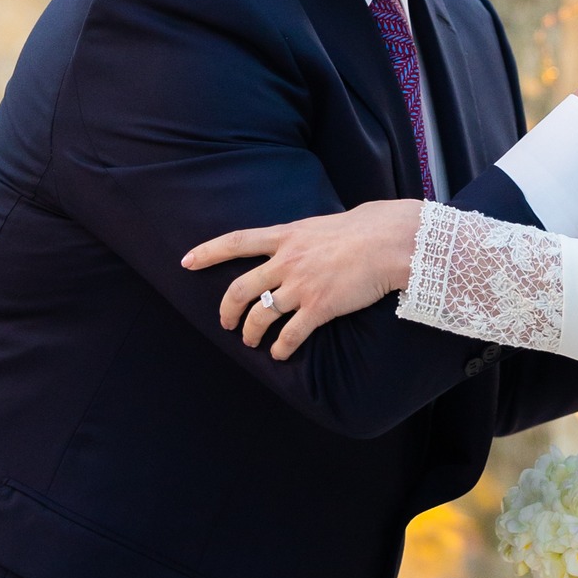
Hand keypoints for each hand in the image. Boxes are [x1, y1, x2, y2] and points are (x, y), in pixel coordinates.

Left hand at [182, 200, 422, 358]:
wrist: (390, 242)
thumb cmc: (368, 227)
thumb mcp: (324, 223)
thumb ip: (307, 236)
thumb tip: (308, 242)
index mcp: (287, 236)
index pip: (237, 242)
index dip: (208, 252)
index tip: (187, 261)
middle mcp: (287, 261)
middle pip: (240, 289)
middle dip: (227, 309)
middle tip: (225, 322)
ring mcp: (301, 285)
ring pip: (260, 315)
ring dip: (251, 333)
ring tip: (252, 342)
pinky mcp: (319, 308)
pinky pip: (290, 334)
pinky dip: (281, 348)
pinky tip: (280, 354)